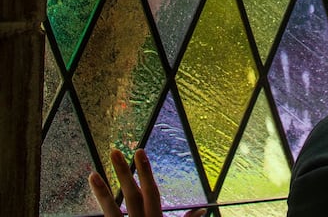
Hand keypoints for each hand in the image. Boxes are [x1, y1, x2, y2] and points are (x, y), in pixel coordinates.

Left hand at [89, 149, 205, 216]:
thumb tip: (202, 210)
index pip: (151, 192)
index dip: (145, 171)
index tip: (139, 151)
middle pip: (131, 195)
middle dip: (123, 173)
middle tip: (114, 151)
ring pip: (112, 211)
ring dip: (102, 192)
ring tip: (92, 173)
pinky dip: (101, 209)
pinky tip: (92, 198)